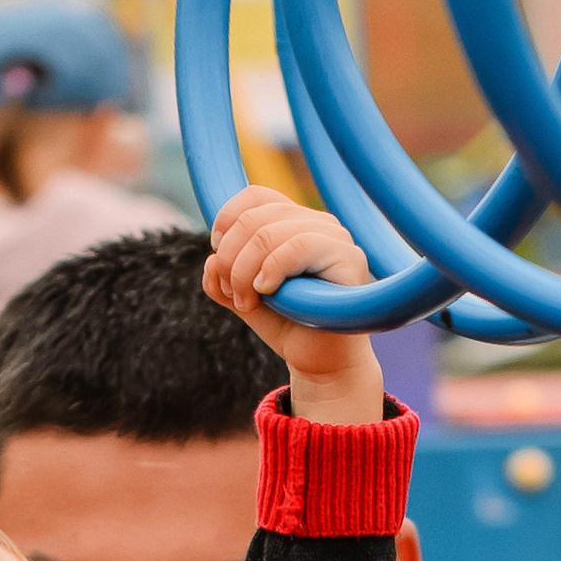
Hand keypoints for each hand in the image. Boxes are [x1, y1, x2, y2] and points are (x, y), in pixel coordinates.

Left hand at [203, 186, 382, 424]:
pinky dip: (272, 268)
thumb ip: (223, 277)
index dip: (226, 219)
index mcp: (294, 222)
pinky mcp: (349, 259)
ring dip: (245, 270)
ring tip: (247, 301)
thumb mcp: (245, 298)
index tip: (217, 253)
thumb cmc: (289, 326)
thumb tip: (211, 262)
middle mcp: (317, 222)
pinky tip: (265, 291)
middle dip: (231, 258)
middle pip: (255, 218)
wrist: (320, 363)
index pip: (255, 197)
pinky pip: (299, 246)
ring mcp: (335, 238)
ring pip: (270, 233)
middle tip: (233, 293)